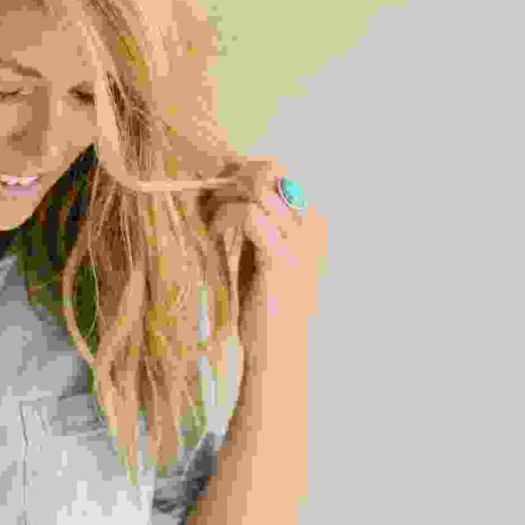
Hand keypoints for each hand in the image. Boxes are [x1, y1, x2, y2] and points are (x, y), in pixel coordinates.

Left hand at [197, 157, 326, 341]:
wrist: (280, 353)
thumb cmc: (271, 310)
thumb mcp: (268, 257)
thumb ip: (261, 227)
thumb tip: (232, 194)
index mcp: (315, 222)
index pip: (281, 172)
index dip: (245, 173)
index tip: (219, 190)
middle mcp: (313, 225)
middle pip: (272, 170)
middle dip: (234, 178)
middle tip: (210, 200)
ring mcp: (300, 239)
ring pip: (257, 187)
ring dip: (224, 198)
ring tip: (209, 220)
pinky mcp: (280, 256)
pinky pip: (248, 214)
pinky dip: (223, 218)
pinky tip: (213, 236)